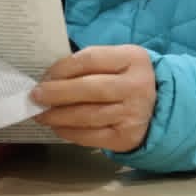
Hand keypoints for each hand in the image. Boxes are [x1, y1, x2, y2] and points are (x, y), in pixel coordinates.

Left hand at [31, 44, 155, 152]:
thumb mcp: (115, 61)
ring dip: (58, 116)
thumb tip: (49, 78)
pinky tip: (58, 127)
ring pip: (87, 115)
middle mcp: (136, 86)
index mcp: (132, 58)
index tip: (45, 76)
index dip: (62, 68)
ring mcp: (133, 114)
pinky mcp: (127, 137)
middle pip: (89, 89)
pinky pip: (91, 136)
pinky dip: (70, 132)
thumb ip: (88, 65)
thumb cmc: (125, 78)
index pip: (90, 60)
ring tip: (41, 114)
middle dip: (57, 93)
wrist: (159, 105)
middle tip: (35, 96)